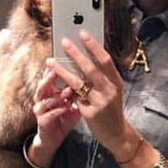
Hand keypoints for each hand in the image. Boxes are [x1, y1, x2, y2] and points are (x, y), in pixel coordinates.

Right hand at [32, 62, 82, 153]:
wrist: (53, 138)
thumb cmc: (64, 118)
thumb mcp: (73, 103)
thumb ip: (78, 91)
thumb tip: (91, 77)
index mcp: (49, 91)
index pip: (50, 76)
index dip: (57, 67)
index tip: (67, 60)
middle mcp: (42, 98)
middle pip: (43, 84)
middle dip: (51, 76)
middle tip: (59, 69)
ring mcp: (40, 109)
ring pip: (46, 99)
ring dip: (58, 94)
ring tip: (69, 90)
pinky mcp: (42, 121)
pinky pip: (50, 114)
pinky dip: (59, 110)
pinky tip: (68, 107)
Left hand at [51, 31, 130, 154]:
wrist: (117, 134)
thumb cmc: (112, 110)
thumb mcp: (112, 91)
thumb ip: (102, 77)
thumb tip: (86, 58)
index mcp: (116, 82)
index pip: (105, 60)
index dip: (93, 46)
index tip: (83, 33)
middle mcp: (109, 90)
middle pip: (91, 68)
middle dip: (76, 54)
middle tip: (64, 42)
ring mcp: (100, 102)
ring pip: (78, 83)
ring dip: (62, 70)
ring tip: (51, 61)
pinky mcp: (90, 113)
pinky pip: (74, 98)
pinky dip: (64, 90)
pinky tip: (55, 83)